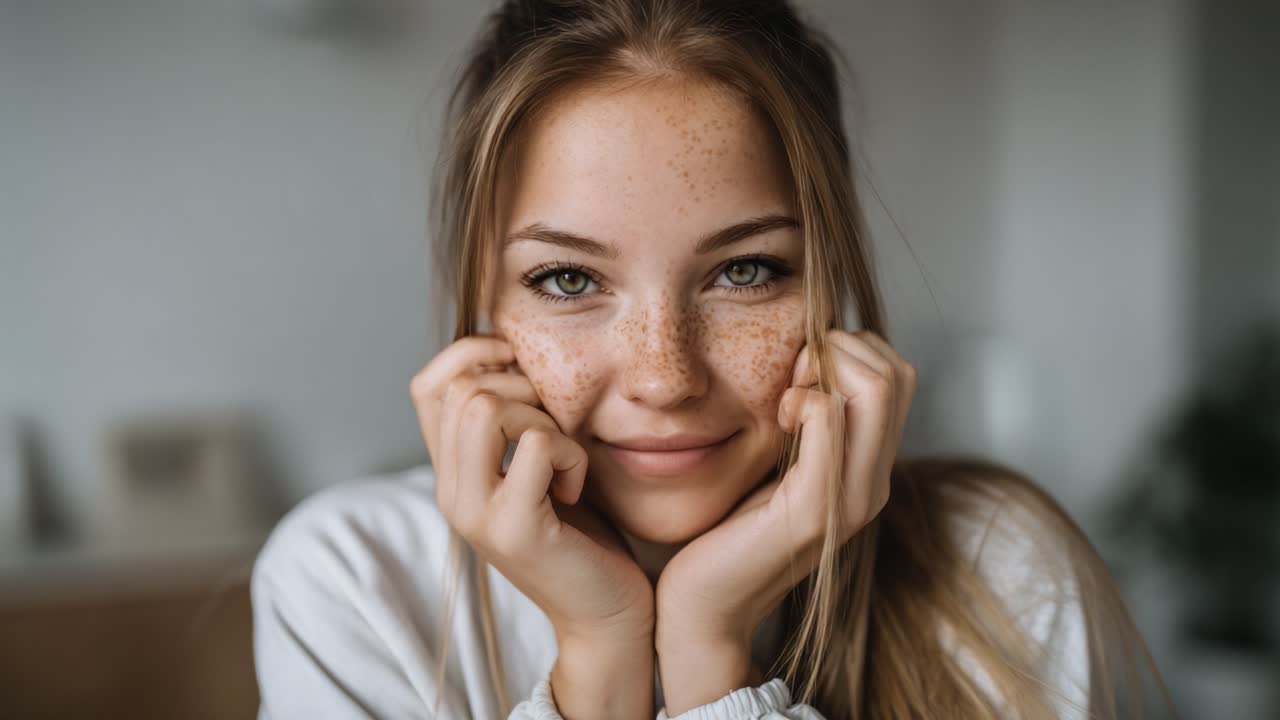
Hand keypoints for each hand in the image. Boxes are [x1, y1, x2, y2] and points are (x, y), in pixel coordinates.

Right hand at [409, 336, 654, 643]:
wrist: (606, 614)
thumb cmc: (582, 533)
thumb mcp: (535, 467)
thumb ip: (512, 423)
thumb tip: (513, 354)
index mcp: (452, 473)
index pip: (427, 384)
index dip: (476, 357)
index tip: (526, 378)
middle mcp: (450, 493)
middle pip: (460, 389)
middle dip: (523, 390)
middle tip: (556, 432)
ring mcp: (475, 513)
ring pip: (484, 408)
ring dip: (543, 420)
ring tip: (562, 461)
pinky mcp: (513, 529)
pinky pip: (533, 443)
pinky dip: (570, 455)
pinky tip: (575, 489)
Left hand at [653, 329, 915, 713]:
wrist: (706, 605)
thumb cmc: (729, 529)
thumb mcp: (777, 464)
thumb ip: (804, 423)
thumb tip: (807, 356)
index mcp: (869, 470)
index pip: (899, 376)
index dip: (852, 351)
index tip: (801, 371)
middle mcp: (874, 483)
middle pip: (897, 374)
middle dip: (842, 349)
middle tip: (793, 376)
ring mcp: (853, 497)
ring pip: (876, 389)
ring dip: (823, 369)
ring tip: (786, 399)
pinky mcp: (816, 507)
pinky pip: (830, 420)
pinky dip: (804, 400)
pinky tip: (779, 418)